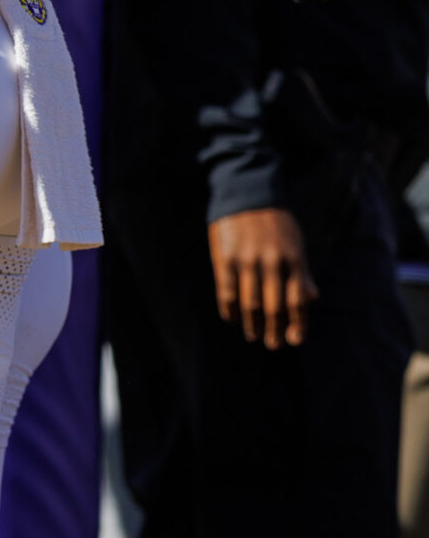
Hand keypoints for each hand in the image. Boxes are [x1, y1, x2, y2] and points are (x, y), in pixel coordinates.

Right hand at [208, 206, 317, 349]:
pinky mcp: (225, 258)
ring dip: (252, 324)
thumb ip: (302, 271)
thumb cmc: (274, 220)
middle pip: (274, 306)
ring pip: (251, 303)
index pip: (297, 300)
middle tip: (272, 345)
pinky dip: (229, 309)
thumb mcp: (295, 242)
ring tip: (252, 335)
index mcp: (293, 259)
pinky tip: (231, 318)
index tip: (294, 341)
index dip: (297, 324)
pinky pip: (227, 291)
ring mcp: (247, 261)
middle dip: (274, 330)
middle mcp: (272, 262)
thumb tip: (312, 297)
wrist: (245, 192)